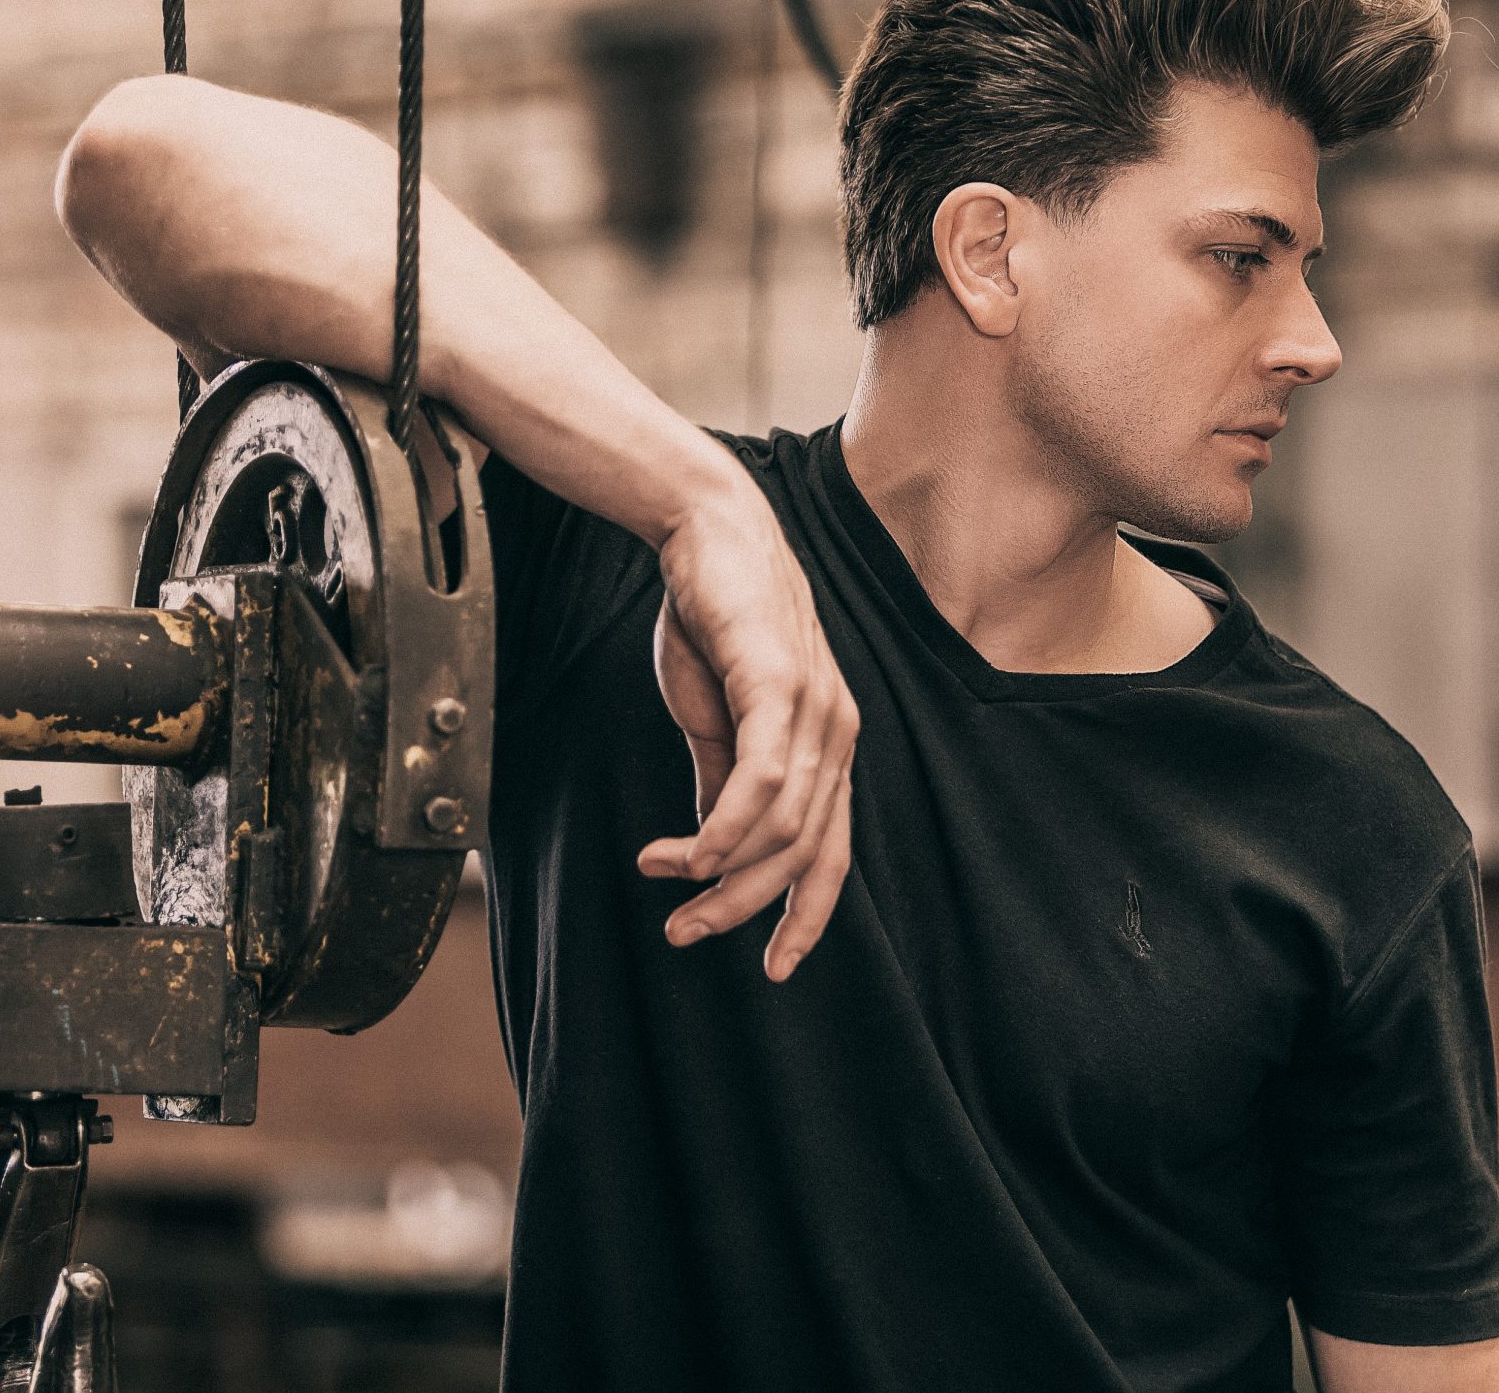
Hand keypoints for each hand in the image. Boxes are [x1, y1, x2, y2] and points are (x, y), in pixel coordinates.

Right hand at [637, 482, 858, 980]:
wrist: (706, 531)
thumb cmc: (712, 619)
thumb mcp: (717, 716)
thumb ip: (724, 780)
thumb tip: (714, 845)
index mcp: (828, 747)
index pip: (831, 855)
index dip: (806, 918)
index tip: (771, 967)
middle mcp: (837, 736)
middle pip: (804, 854)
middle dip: (743, 908)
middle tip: (683, 934)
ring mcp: (817, 710)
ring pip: (783, 827)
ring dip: (719, 871)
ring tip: (662, 877)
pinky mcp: (782, 683)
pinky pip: (763, 780)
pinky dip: (728, 828)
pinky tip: (689, 850)